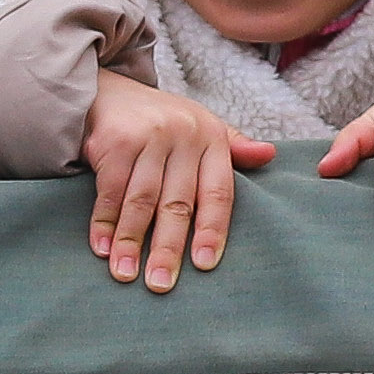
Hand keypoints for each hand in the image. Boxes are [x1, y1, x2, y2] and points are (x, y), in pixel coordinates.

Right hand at [79, 77, 271, 291]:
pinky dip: (104, 223)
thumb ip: (233, 147)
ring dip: (131, 242)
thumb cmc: (160, 119)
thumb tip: (270, 155)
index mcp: (211, 139)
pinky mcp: (115, 141)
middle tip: (162, 285)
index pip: (218, 193)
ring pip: (142, 201)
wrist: (108, 89)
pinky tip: (102, 248)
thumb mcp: (202, 127)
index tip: (204, 265)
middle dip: (168, 248)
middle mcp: (184, 137)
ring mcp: (149, 138)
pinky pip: (110, 191)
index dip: (212, 231)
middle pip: (178, 204)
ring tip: (127, 275)